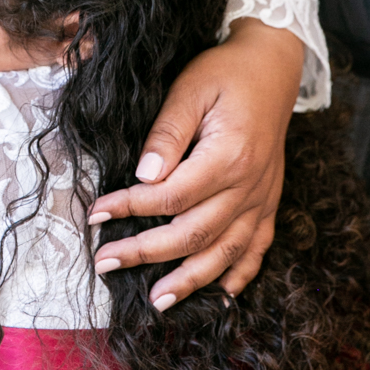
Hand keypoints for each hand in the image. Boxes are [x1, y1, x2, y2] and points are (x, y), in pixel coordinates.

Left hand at [89, 19, 302, 301]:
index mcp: (230, 155)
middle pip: (194, 232)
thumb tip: (143, 175)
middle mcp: (250, 185)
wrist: (272, 67)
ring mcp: (263, 198)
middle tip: (105, 263)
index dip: (131, 207)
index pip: (172, 195)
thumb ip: (168, 132)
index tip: (96, 214)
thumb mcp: (190, 89)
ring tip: (158, 302)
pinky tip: (221, 296)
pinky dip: (241, 275)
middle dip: (146, 252)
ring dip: (191, 281)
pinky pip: (258, 247)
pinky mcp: (269, 202)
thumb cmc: (225, 73)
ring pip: (226, 251)